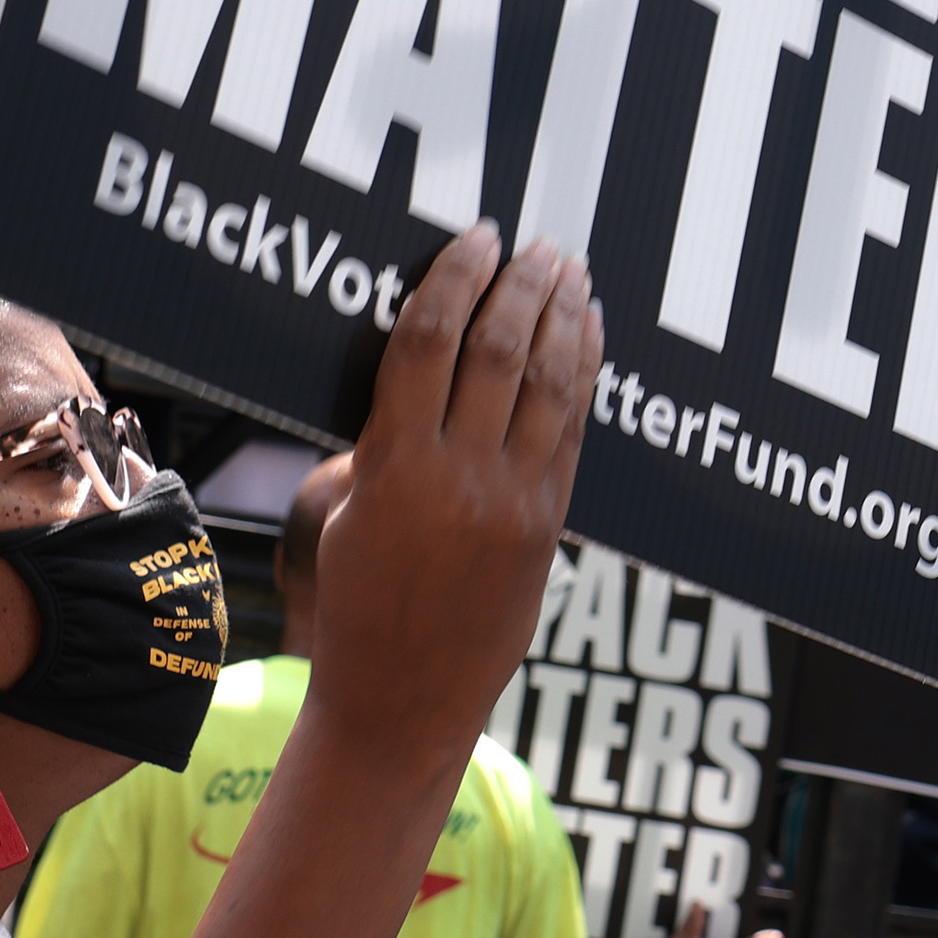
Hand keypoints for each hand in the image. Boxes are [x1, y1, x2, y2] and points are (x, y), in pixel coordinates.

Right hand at [309, 227, 596, 756]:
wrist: (405, 699)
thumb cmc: (361, 606)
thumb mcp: (348, 514)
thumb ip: (384, 442)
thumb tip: (421, 370)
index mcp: (395, 468)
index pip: (427, 342)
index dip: (456, 278)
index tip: (477, 238)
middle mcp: (461, 478)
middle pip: (499, 349)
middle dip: (522, 285)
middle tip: (535, 242)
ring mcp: (515, 501)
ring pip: (549, 382)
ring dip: (564, 316)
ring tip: (569, 269)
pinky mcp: (550, 523)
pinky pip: (575, 429)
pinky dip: (585, 372)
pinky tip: (590, 332)